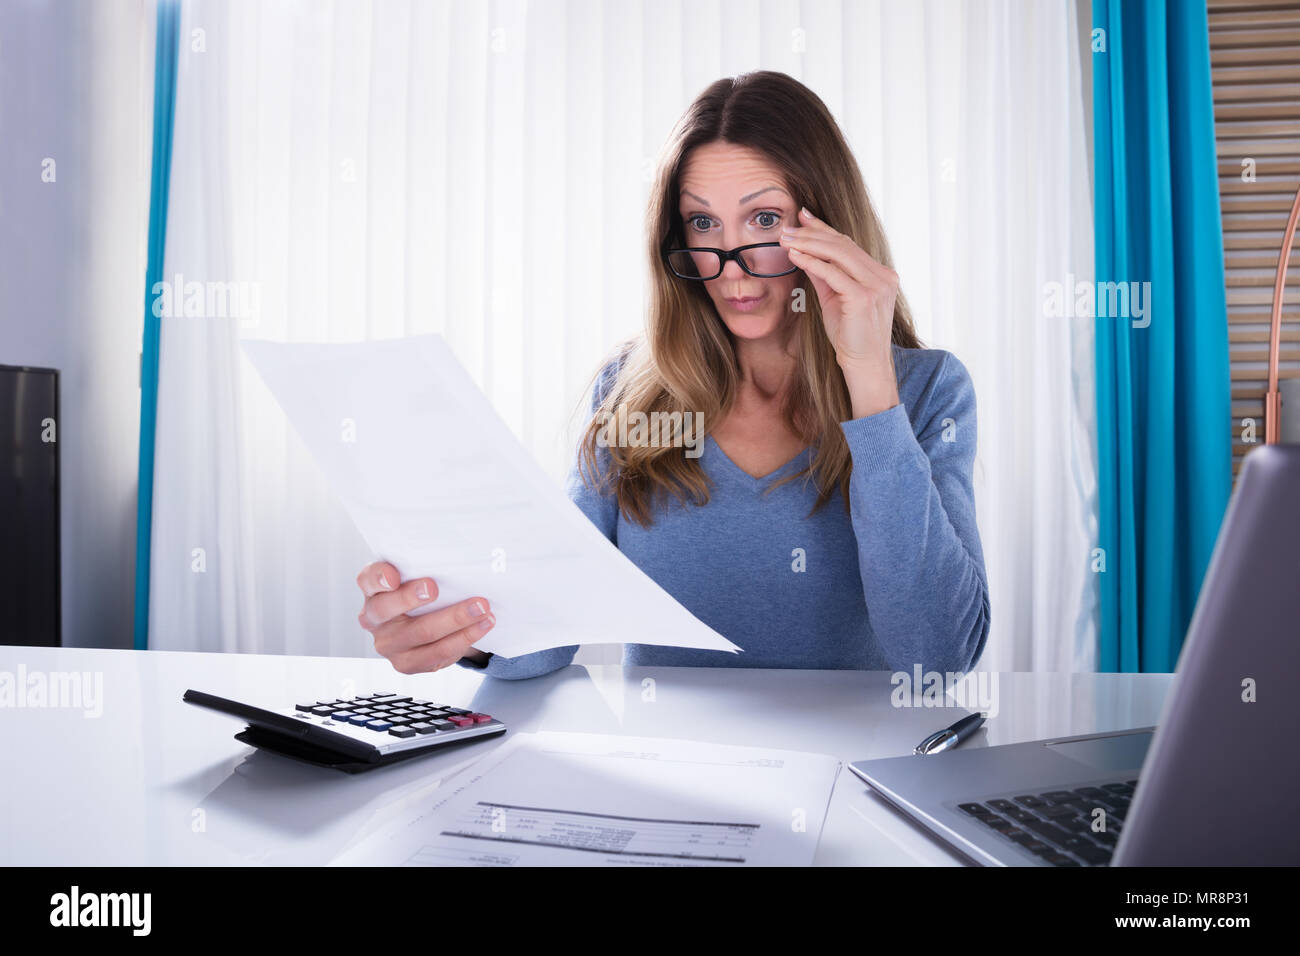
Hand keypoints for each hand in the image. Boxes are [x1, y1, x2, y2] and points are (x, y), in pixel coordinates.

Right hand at [356, 561, 494, 672]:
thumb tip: (455, 557)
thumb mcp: (416, 576)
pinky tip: (482, 626)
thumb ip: (422, 567)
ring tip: (481, 608)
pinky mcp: (407, 663)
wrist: (427, 624)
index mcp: (373, 590)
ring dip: (455, 619)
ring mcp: (389, 644)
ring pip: (421, 633)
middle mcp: (374, 619)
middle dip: (411, 597)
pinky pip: (437, 653)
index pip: (367, 580)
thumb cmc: (421, 593)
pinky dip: (464, 638)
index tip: (393, 576)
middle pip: (386, 609)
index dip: (378, 578)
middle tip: (434, 587)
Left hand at [780, 206, 900, 416]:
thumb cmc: (850, 337)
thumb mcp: (835, 300)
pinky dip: (812, 262)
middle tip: (787, 228)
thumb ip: (825, 277)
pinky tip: (795, 255)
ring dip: (809, 243)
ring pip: (839, 254)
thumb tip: (805, 254)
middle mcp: (883, 276)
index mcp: (880, 275)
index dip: (824, 229)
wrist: (864, 365)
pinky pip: (833, 273)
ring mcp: (876, 286)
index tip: (803, 217)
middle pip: (843, 245)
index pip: (848, 245)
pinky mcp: (864, 297)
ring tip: (786, 238)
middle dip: (812, 234)